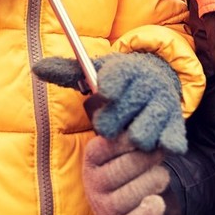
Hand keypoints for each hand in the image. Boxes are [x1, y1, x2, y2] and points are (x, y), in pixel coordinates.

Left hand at [33, 52, 186, 153]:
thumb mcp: (96, 71)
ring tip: (127, 134)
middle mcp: (147, 86)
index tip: (106, 92)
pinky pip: (170, 142)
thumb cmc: (119, 80)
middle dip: (111, 124)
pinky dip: (162, 146)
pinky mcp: (176, 124)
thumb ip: (67, 71)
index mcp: (126, 70)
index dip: (110, 85)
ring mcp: (162, 106)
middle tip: (110, 123)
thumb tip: (38, 69)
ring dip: (130, 140)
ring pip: (140, 136)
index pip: (117, 76)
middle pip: (121, 115)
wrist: (157, 78)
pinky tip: (153, 144)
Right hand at [84, 133, 170, 214]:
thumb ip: (127, 129)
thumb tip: (138, 111)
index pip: (108, 145)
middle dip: (148, 159)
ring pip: (134, 193)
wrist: (121, 205)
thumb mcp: (120, 146)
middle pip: (125, 168)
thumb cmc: (125, 165)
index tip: (146, 134)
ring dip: (154, 181)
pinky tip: (156, 202)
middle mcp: (92, 184)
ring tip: (160, 176)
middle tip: (160, 153)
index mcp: (91, 159)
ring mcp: (104, 208)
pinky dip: (150, 211)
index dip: (132, 139)